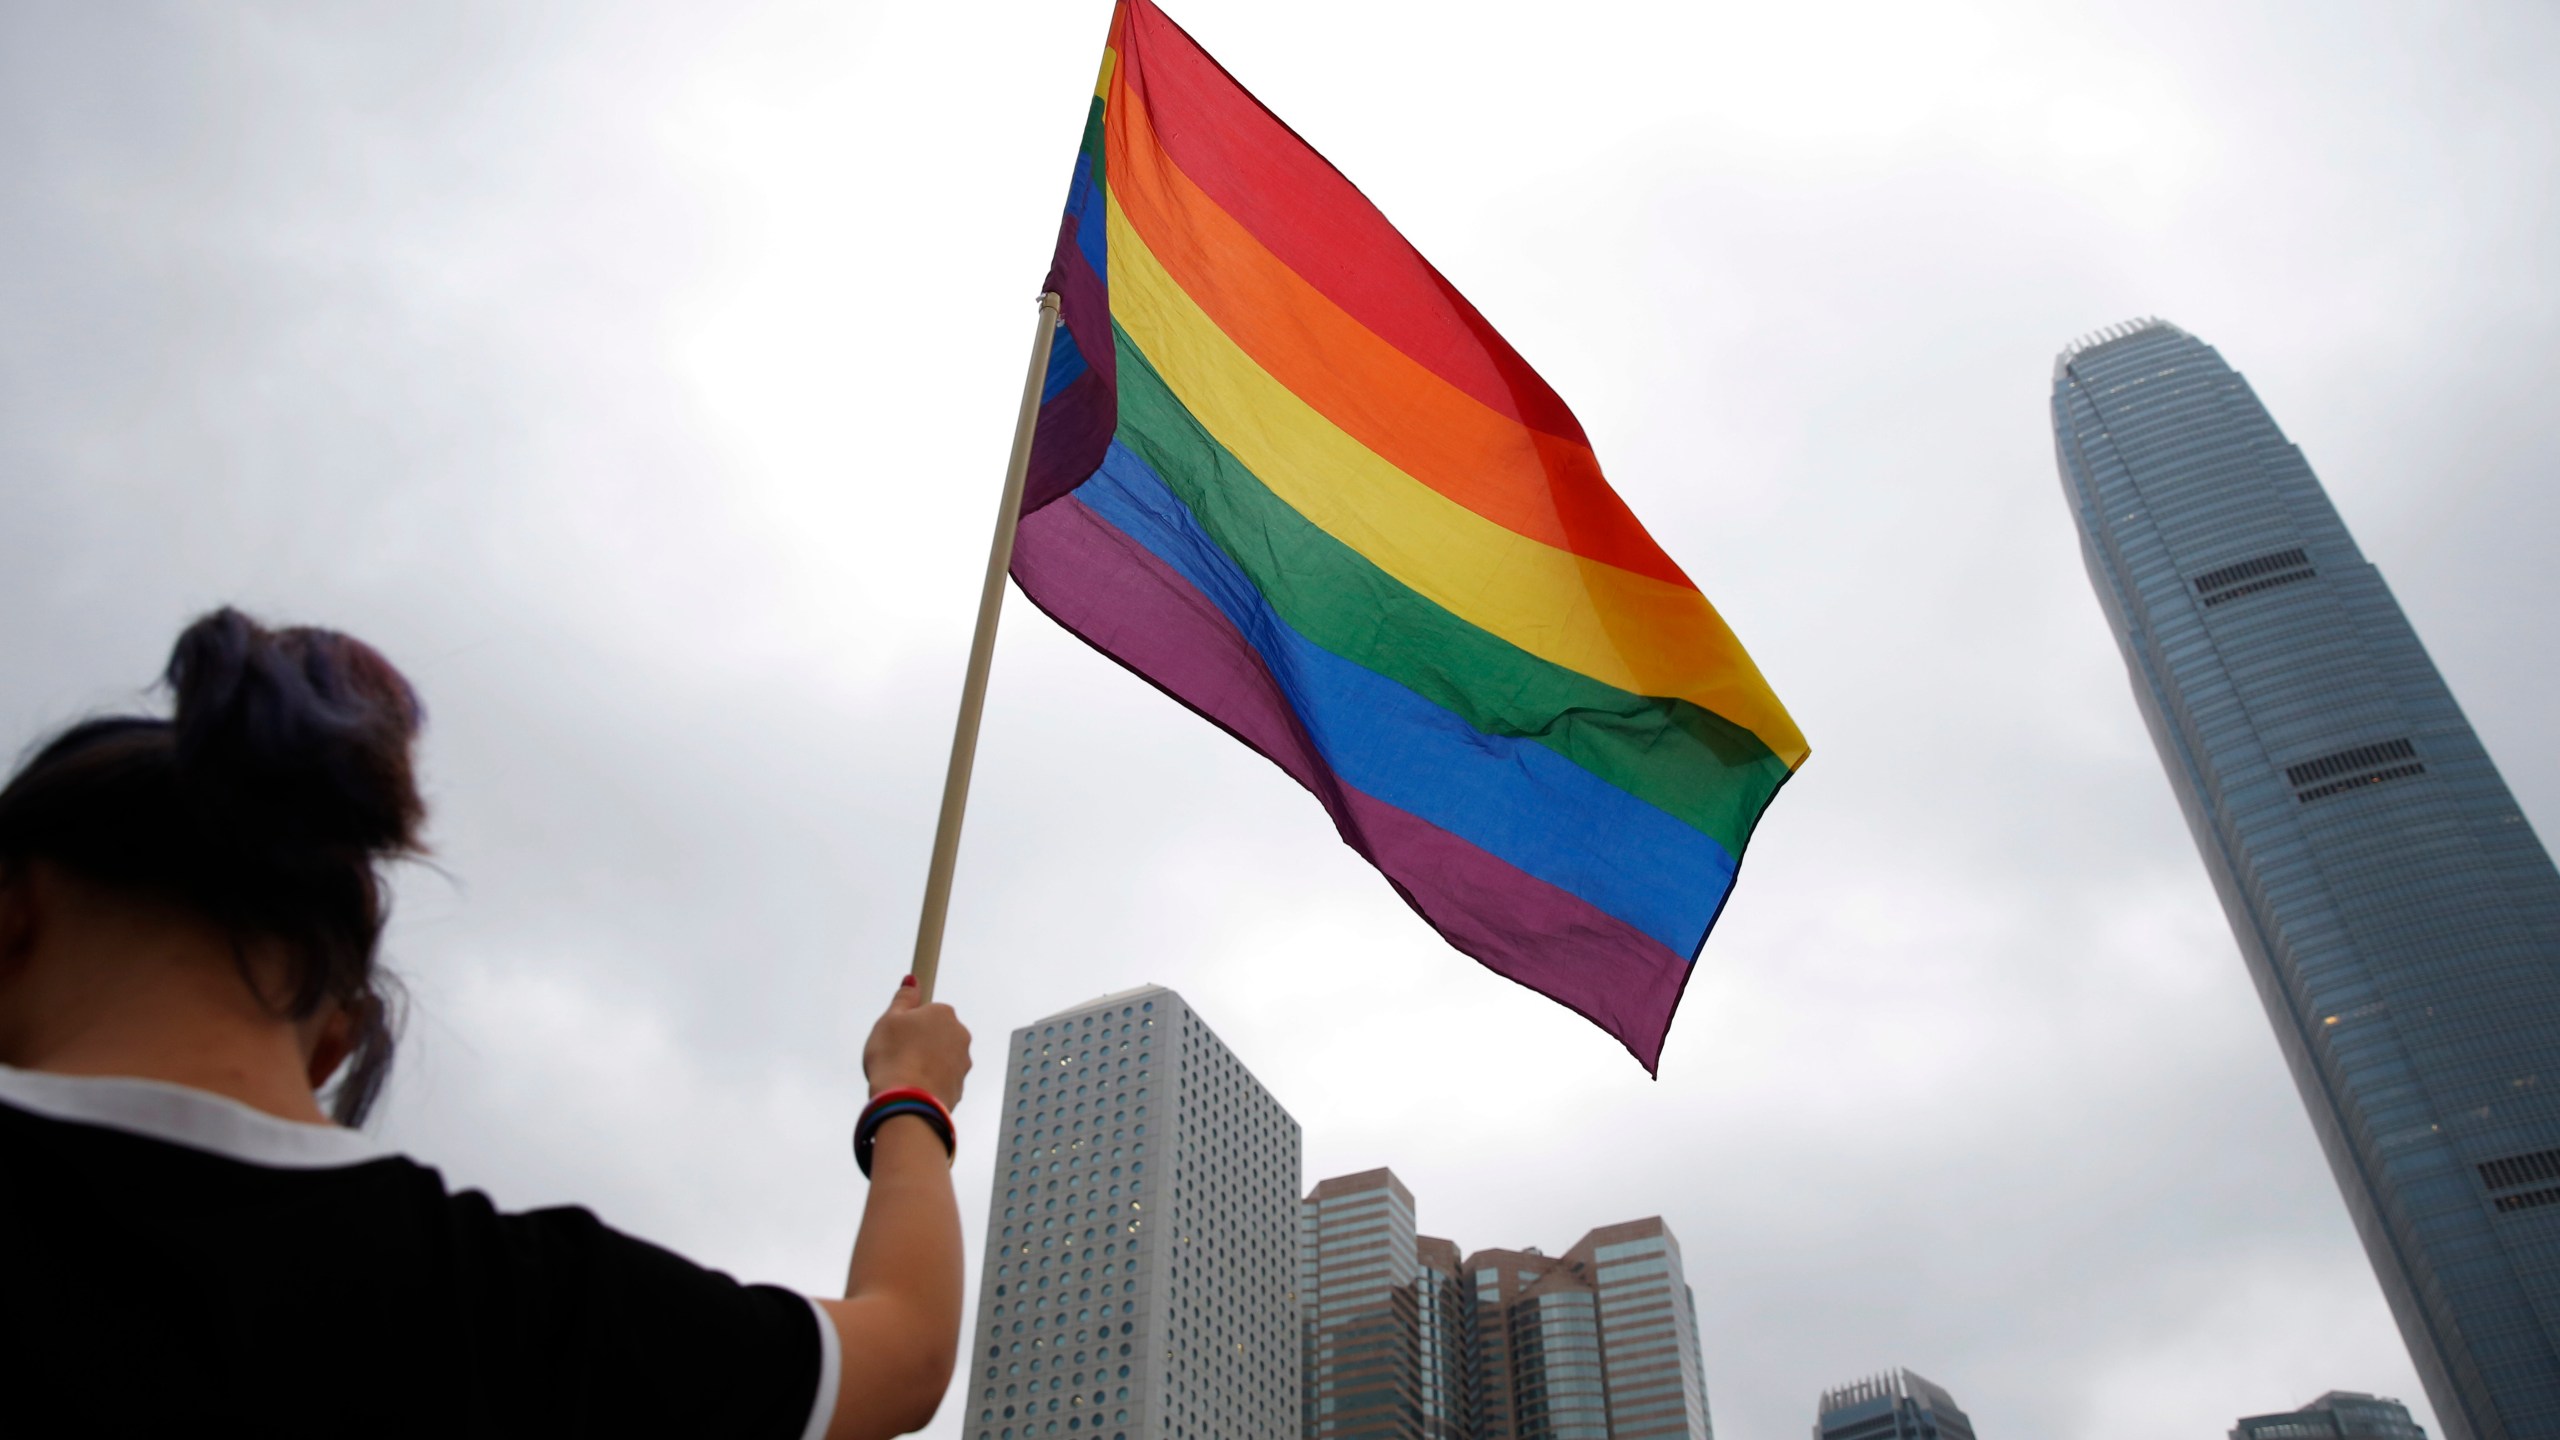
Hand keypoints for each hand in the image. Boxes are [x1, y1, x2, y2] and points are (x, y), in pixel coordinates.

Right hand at [863, 976, 970, 1109]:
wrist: (907, 1102)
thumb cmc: (895, 1058)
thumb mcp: (888, 1020)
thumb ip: (903, 999)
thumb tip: (912, 980)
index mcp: (944, 1014)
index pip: (929, 1010)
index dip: (911, 1021)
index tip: (901, 1031)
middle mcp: (960, 1036)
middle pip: (936, 1034)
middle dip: (919, 1043)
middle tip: (896, 1054)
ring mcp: (962, 1063)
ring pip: (940, 1058)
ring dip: (925, 1064)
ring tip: (903, 1074)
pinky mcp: (959, 1087)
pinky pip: (941, 1080)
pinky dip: (928, 1083)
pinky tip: (912, 1088)